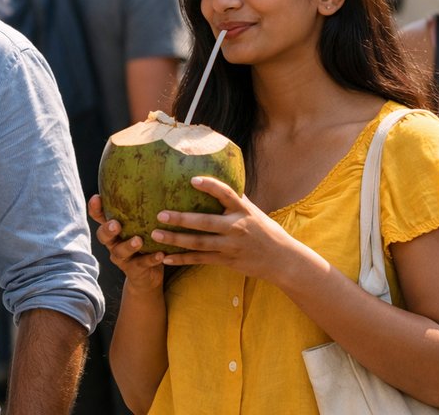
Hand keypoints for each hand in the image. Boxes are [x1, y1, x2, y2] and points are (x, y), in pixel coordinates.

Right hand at [88, 195, 165, 291]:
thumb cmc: (145, 242)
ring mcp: (122, 258)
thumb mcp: (140, 225)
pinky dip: (151, 259)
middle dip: (107, 229)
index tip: (96, 197)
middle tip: (115, 224)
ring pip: (120, 252)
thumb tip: (156, 177)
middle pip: (103, 236)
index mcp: (113, 230)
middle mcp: (113, 243)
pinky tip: (161, 254)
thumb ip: (142, 208)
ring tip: (138, 240)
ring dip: (128, 245)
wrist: (147, 276)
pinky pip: (141, 265)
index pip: (99, 217)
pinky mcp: (134, 271)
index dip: (95, 209)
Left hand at [151, 177, 297, 280]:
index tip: (193, 179)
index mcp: (243, 211)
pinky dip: (182, 259)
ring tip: (155, 234)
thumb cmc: (265, 230)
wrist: (283, 260)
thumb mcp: (253, 211)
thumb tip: (217, 177)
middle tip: (160, 214)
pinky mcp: (226, 261)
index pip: (227, 194)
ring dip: (176, 240)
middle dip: (182, 219)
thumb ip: (235, 199)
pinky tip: (165, 258)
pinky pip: (201, 260)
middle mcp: (236, 228)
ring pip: (199, 243)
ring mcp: (231, 247)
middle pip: (206, 223)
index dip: (210, 186)